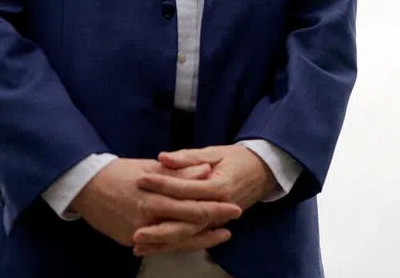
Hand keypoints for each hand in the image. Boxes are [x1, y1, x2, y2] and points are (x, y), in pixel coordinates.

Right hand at [71, 158, 241, 249]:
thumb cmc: (120, 173)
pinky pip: (160, 245)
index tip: (233, 206)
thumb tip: (206, 171)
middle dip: (213, 225)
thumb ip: (180, 172)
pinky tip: (192, 241)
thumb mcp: (151, 167)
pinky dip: (177, 243)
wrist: (86, 188)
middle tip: (233, 222)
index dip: (215, 208)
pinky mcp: (130, 240)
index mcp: (155, 198)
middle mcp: (148, 219)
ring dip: (199, 240)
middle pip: (187, 226)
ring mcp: (138, 233)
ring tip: (218, 236)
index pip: (192, 206)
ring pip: (176, 241)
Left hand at [132, 145, 277, 255]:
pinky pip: (193, 238)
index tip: (141, 180)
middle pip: (187, 221)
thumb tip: (163, 158)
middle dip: (160, 227)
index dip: (163, 184)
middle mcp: (220, 206)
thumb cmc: (238, 159)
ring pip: (189, 235)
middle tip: (135, 230)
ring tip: (139, 245)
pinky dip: (173, 244)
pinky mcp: (215, 225)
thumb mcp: (215, 152)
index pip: (186, 188)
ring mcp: (219, 219)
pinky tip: (155, 248)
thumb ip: (188, 157)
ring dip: (164, 242)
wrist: (264, 172)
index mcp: (219, 185)